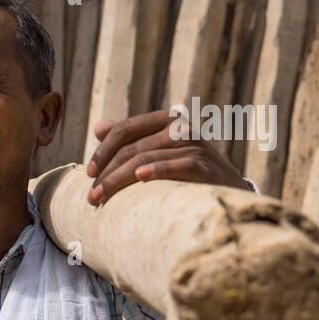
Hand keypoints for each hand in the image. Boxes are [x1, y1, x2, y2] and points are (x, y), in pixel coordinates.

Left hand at [85, 110, 250, 205]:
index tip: (88, 173)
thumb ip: (132, 137)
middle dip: (106, 173)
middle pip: (131, 148)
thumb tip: (99, 127)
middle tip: (91, 196)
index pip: (125, 129)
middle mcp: (181, 127)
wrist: (230, 189)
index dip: (103, 150)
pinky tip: (139, 178)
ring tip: (101, 199)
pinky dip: (156, 170)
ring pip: (145, 158)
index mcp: (167, 120)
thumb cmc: (188, 170)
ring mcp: (194, 145)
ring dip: (118, 180)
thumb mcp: (160, 149)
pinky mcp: (205, 165)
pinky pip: (176, 166)